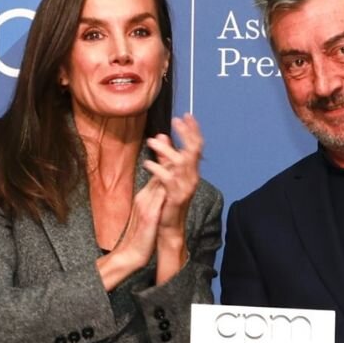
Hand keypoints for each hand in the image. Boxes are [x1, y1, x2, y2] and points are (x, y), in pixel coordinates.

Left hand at [145, 113, 203, 232]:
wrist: (169, 226)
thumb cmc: (167, 200)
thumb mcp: (166, 174)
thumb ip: (165, 156)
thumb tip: (163, 135)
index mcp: (191, 171)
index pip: (196, 147)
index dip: (192, 131)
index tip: (185, 115)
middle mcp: (192, 177)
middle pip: (193, 151)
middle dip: (186, 134)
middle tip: (176, 120)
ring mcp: (186, 187)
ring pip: (181, 163)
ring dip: (166, 150)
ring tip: (151, 141)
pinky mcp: (176, 196)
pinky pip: (168, 179)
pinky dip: (157, 169)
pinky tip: (147, 163)